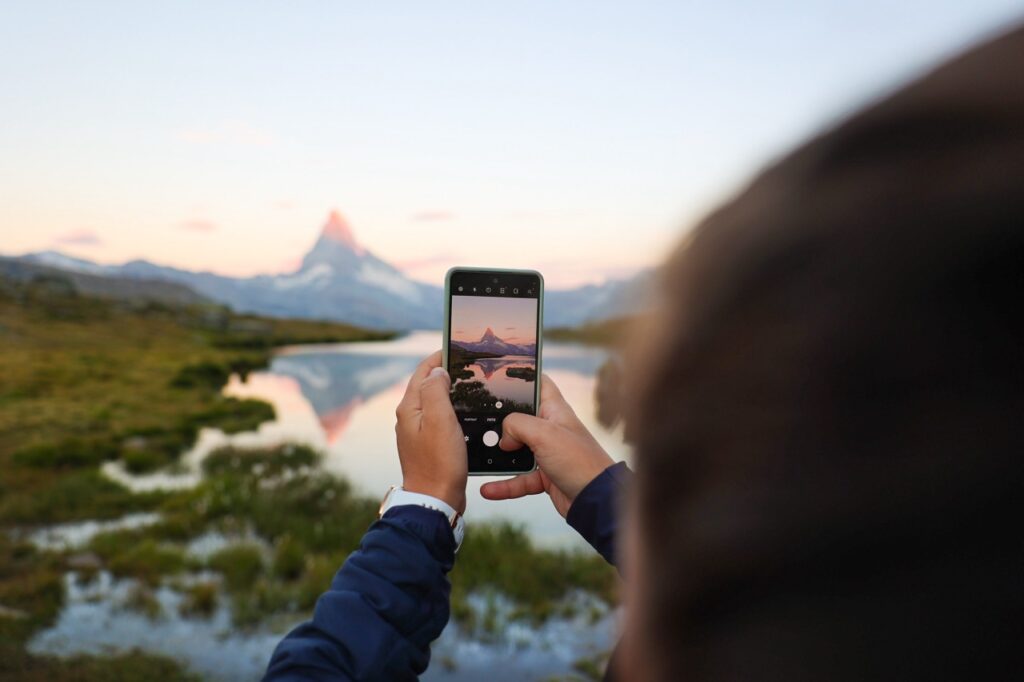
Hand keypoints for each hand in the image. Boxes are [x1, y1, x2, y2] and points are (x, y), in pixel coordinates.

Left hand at [395, 351, 467, 513]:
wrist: (435, 500)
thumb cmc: (439, 462)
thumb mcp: (440, 421)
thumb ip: (436, 391)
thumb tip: (437, 372)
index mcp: (410, 408)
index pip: (423, 372)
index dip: (440, 357)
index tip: (457, 348)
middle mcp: (410, 418)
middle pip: (428, 385)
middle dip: (446, 372)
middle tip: (469, 365)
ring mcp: (418, 432)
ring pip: (435, 402)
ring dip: (451, 392)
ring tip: (471, 385)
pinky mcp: (429, 445)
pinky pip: (441, 419)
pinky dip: (453, 410)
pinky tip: (468, 414)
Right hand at [480, 374, 613, 517]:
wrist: (595, 499)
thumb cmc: (579, 461)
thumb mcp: (544, 434)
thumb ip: (518, 425)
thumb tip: (504, 437)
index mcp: (555, 411)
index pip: (539, 385)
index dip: (524, 378)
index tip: (502, 376)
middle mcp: (550, 430)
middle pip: (520, 420)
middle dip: (501, 423)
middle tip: (478, 422)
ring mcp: (548, 453)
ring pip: (516, 452)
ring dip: (499, 458)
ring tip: (479, 458)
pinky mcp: (545, 476)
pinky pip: (519, 479)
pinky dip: (504, 485)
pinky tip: (488, 490)